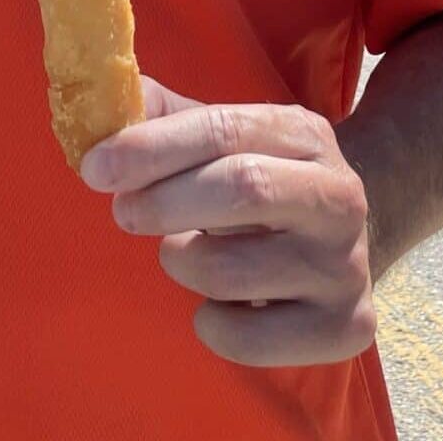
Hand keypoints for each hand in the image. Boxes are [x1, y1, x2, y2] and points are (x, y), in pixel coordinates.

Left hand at [79, 78, 373, 367]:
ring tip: (181, 252)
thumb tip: (105, 104)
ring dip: (183, 263)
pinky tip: (216, 304)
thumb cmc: (261, 180)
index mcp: (304, 134)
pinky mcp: (345, 328)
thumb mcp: (226, 137)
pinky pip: (250, 339)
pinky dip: (211, 325)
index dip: (154, 147)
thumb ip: (166, 116)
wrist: (341, 244)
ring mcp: (346, 265)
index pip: (224, 128)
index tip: (96, 166)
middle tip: (124, 212)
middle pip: (242, 189)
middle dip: (164, 202)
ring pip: (234, 271)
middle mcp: (339, 195)